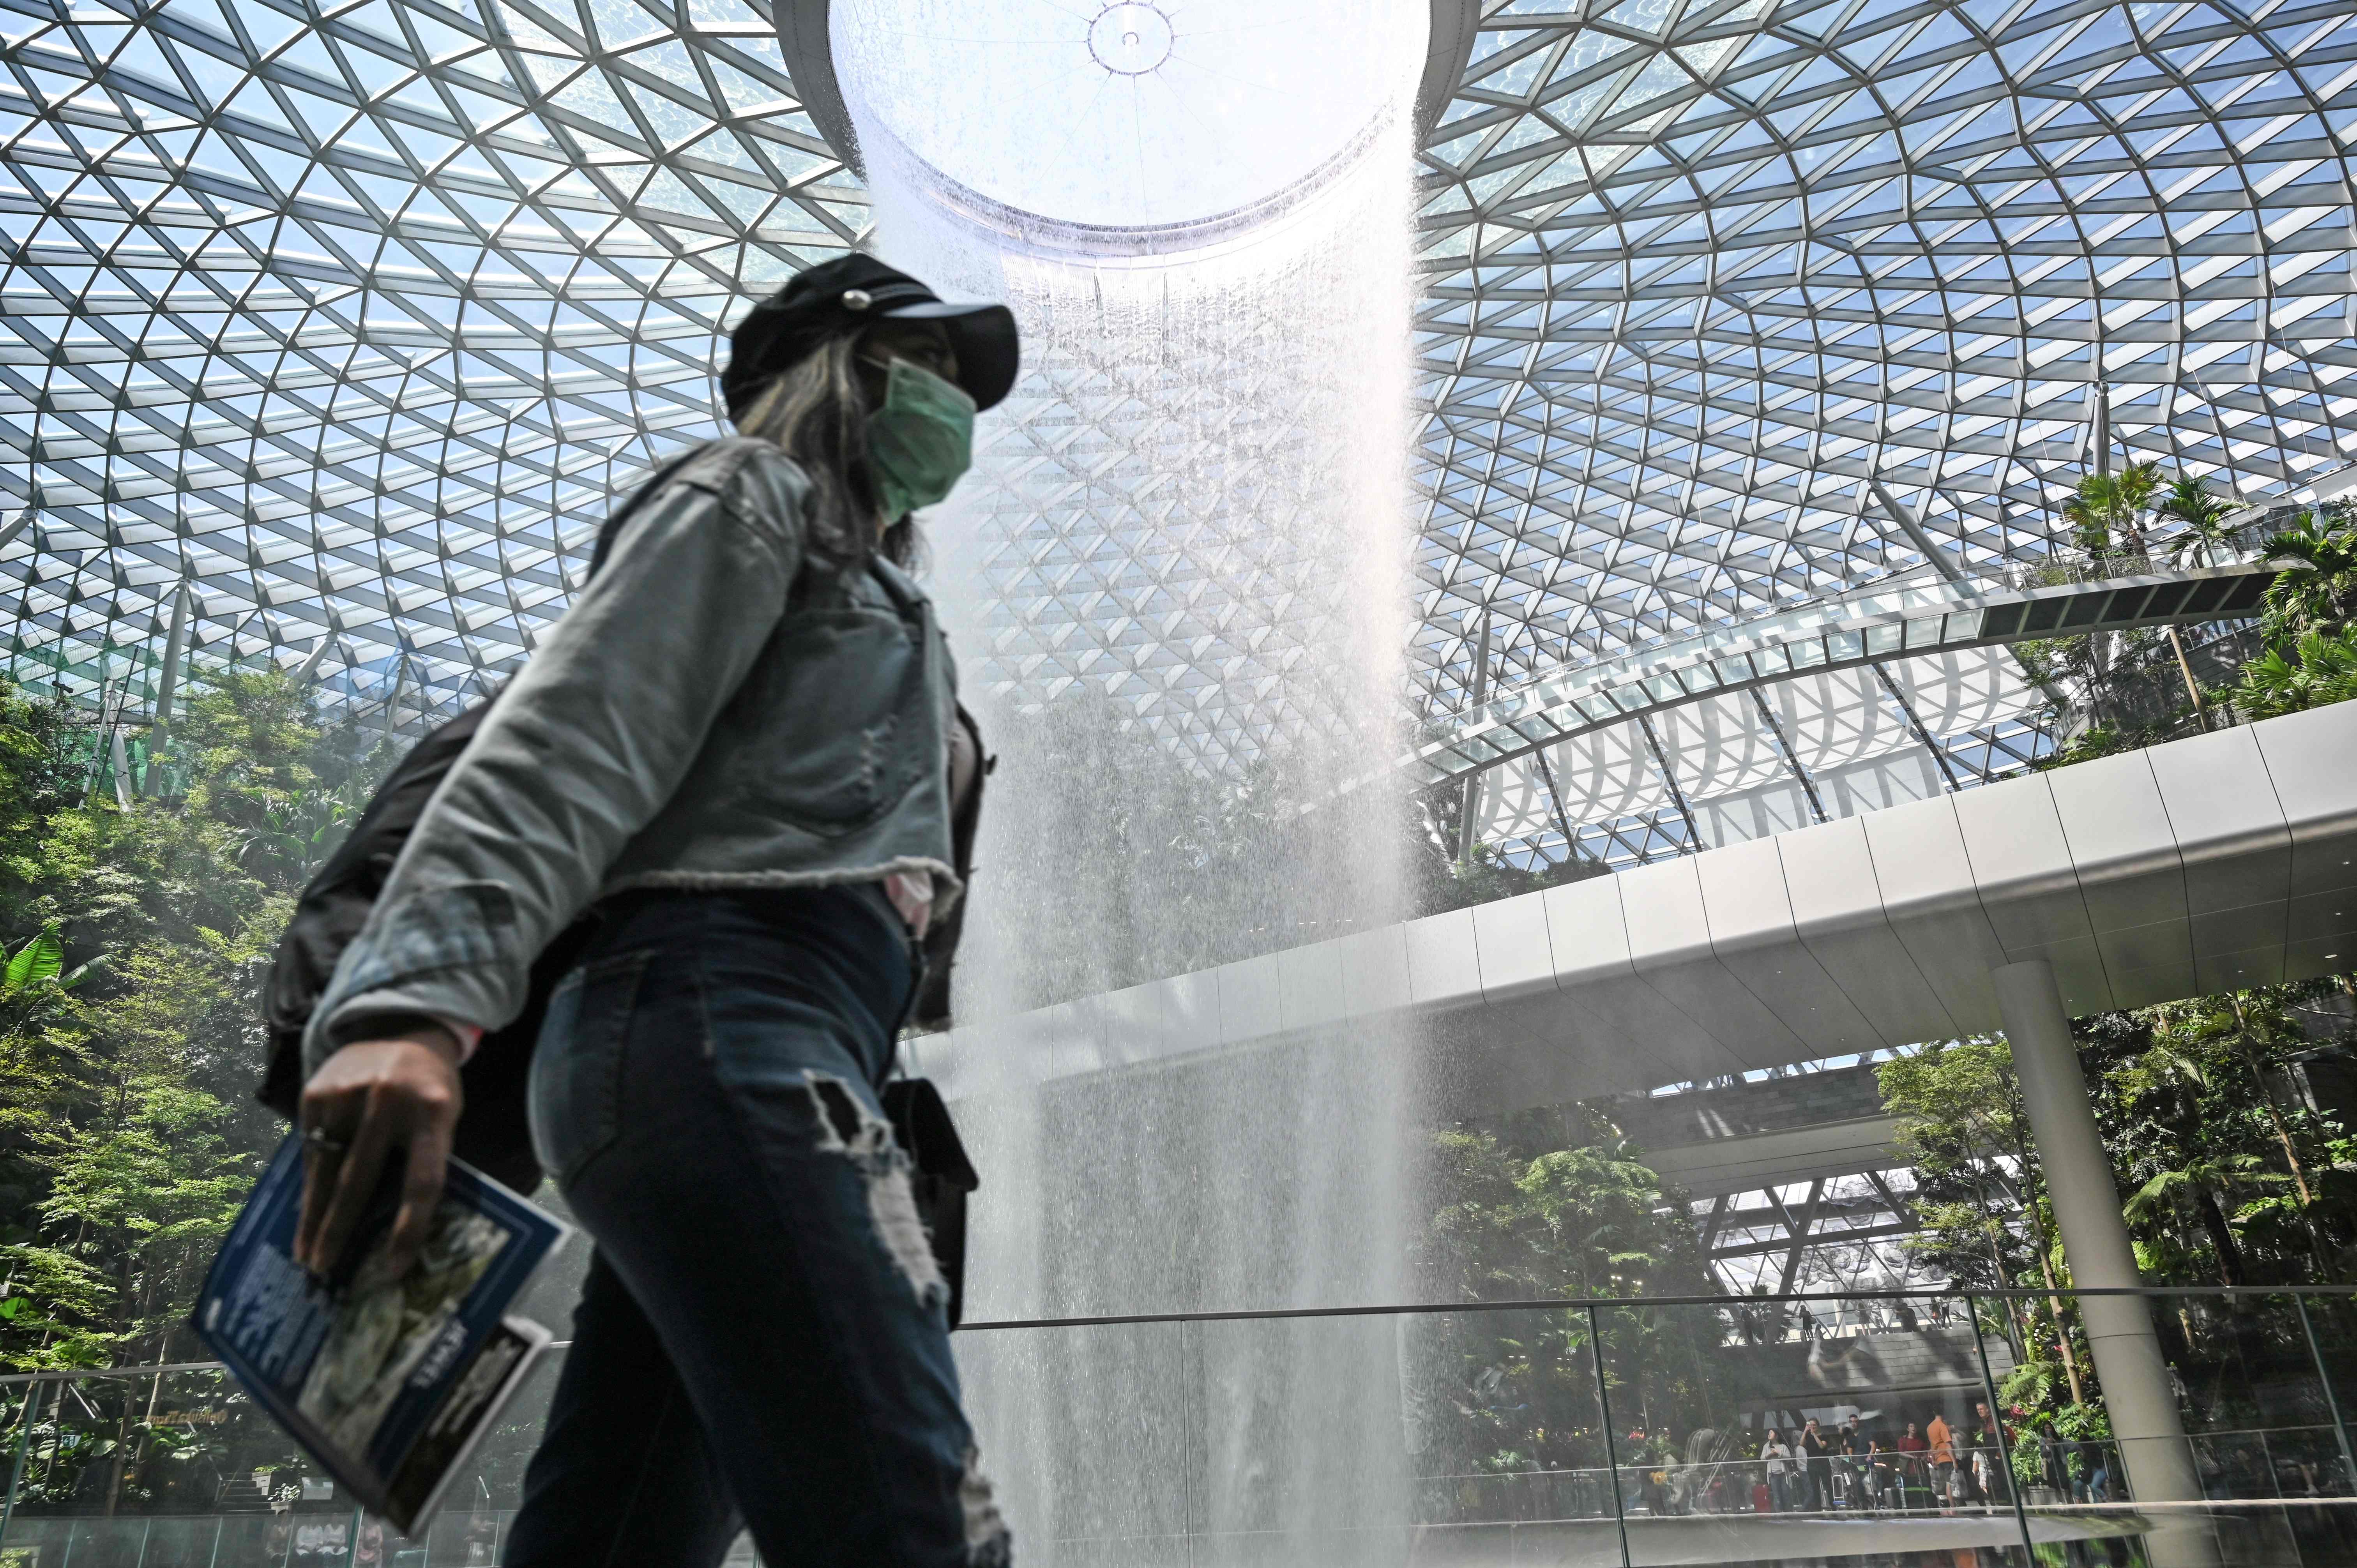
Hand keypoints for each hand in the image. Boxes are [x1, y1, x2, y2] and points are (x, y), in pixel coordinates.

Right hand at [295, 1028, 463, 1278]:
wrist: (399, 1027)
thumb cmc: (429, 1089)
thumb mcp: (443, 1117)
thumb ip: (425, 1159)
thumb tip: (395, 1229)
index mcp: (433, 1114)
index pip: (423, 1182)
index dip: (408, 1230)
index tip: (392, 1270)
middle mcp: (388, 1102)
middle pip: (359, 1180)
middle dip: (338, 1231)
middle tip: (322, 1271)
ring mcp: (348, 1094)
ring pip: (325, 1170)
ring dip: (312, 1217)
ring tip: (304, 1254)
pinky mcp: (317, 1092)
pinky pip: (310, 1150)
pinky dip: (308, 1183)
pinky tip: (304, 1211)